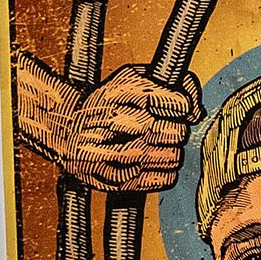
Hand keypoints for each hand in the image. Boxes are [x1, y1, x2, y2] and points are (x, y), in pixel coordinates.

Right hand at [37, 57, 192, 191]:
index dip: (182, 106)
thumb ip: (173, 85)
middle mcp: (111, 125)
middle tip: (169, 128)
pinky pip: (160, 180)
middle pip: (173, 131)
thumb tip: (196, 111)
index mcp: (118, 95)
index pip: (170, 103)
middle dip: (178, 130)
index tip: (180, 108)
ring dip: (174, 151)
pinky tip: (157, 163)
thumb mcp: (133, 79)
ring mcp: (109, 155)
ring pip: (170, 157)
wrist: (64, 128)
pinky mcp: (109, 180)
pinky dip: (167, 173)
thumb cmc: (107, 103)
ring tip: (161, 145)